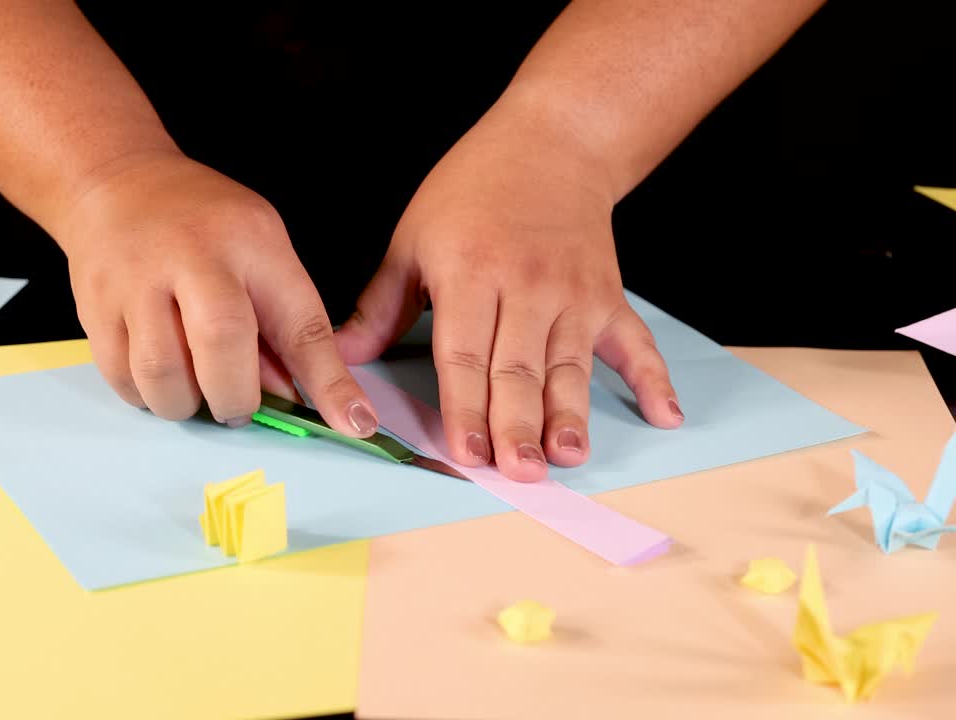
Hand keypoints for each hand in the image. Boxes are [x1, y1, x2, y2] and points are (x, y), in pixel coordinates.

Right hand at [60, 149, 378, 436]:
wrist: (116, 184)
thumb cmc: (203, 223)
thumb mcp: (261, 248)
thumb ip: (281, 323)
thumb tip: (296, 399)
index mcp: (250, 242)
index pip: (299, 321)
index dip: (328, 381)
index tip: (353, 423)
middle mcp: (191, 257)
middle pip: (220, 344)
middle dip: (236, 396)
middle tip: (237, 403)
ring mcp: (134, 282)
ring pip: (162, 376)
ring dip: (187, 403)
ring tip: (195, 385)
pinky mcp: (94, 309)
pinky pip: (123, 381)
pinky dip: (148, 396)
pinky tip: (161, 374)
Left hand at [336, 101, 682, 481]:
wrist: (552, 141)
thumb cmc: (472, 189)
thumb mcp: (413, 238)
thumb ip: (380, 306)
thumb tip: (339, 358)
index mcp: (470, 274)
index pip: (464, 354)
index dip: (465, 407)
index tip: (466, 454)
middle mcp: (526, 285)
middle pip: (519, 368)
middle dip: (518, 425)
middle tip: (519, 472)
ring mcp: (573, 293)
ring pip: (570, 365)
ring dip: (570, 414)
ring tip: (569, 456)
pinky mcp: (608, 295)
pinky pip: (634, 342)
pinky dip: (652, 378)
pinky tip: (665, 415)